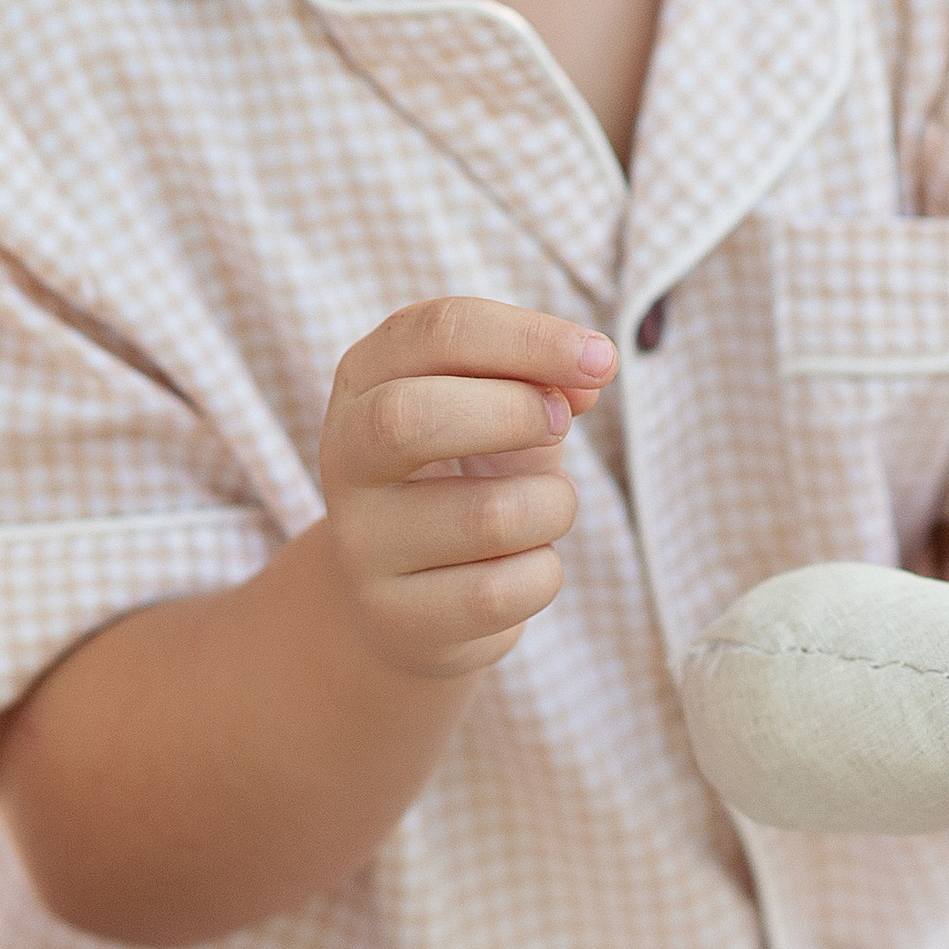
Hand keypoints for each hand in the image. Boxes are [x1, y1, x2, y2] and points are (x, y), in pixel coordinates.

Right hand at [319, 298, 615, 680]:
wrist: (412, 601)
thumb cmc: (469, 481)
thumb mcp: (501, 416)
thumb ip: (542, 383)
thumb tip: (590, 371)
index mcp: (366, 380)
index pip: (437, 332)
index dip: (530, 338)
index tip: (603, 361)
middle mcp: (345, 457)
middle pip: (412, 417)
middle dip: (515, 413)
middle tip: (561, 424)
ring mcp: (361, 542)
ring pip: (488, 516)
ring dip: (553, 505)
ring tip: (546, 507)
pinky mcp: (395, 617)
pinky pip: (503, 591)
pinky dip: (542, 574)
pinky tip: (521, 568)